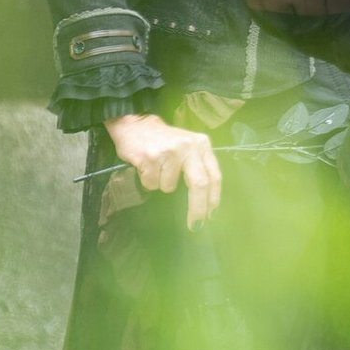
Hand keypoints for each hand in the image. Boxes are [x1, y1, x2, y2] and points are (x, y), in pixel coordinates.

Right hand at [104, 112, 221, 228]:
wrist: (135, 124)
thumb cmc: (165, 141)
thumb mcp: (188, 146)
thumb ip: (198, 167)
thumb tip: (206, 201)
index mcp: (202, 144)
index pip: (214, 176)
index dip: (213, 198)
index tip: (210, 216)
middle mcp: (188, 146)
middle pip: (199, 184)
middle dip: (197, 208)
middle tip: (195, 225)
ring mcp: (169, 151)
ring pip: (169, 187)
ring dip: (161, 185)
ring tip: (157, 168)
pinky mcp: (150, 157)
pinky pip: (152, 183)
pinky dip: (148, 180)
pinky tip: (147, 166)